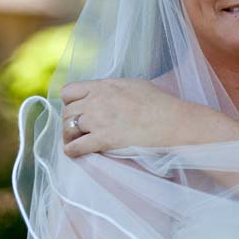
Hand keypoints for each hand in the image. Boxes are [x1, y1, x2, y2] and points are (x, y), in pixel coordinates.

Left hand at [60, 78, 193, 156]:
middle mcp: (96, 101)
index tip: (77, 109)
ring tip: (76, 141)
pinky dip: (72, 151)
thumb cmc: (159, 103)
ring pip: (68, 128)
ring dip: (70, 136)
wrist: (171, 121)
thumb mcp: (134, 85)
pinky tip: (76, 153)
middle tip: (77, 130)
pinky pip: (75, 147)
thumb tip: (109, 92)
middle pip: (66, 111)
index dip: (69, 101)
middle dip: (69, 121)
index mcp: (103, 86)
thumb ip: (115, 88)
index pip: (69, 91)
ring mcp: (98, 120)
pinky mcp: (102, 140)